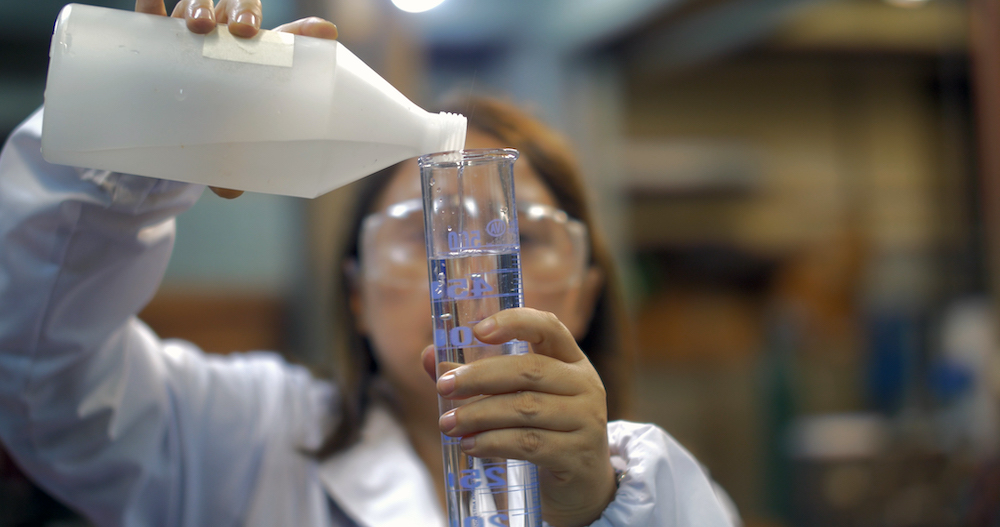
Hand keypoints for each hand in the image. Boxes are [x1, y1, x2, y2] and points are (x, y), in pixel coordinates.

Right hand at [134, 1, 336, 198]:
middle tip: (245, 33)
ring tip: (200, 26)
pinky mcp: (153, 30)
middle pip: (242, 8)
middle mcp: (227, 36)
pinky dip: (152, 0)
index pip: (289, 37)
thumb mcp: (229, 147)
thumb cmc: (214, 130)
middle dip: (245, 12)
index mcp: (260, 58)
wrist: (171, 123)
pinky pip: (150, 7)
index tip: (321, 31)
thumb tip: (229, 192)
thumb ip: (235, 165)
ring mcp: (191, 29)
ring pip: (201, 2)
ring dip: (202, 5)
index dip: (305, 31)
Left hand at [422, 308, 616, 526]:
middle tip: (444, 386)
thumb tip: (430, 356)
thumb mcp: (518, 398)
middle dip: (479, 377)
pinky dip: (493, 442)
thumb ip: (477, 377)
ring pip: (524, 409)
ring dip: (479, 415)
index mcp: (571, 360)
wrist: (582, 483)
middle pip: (528, 370)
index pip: (548, 327)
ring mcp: (586, 419)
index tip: (477, 330)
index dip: (514, 323)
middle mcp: (584, 384)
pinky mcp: (577, 454)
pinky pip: (529, 443)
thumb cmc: (544, 430)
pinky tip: (470, 445)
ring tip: (448, 424)